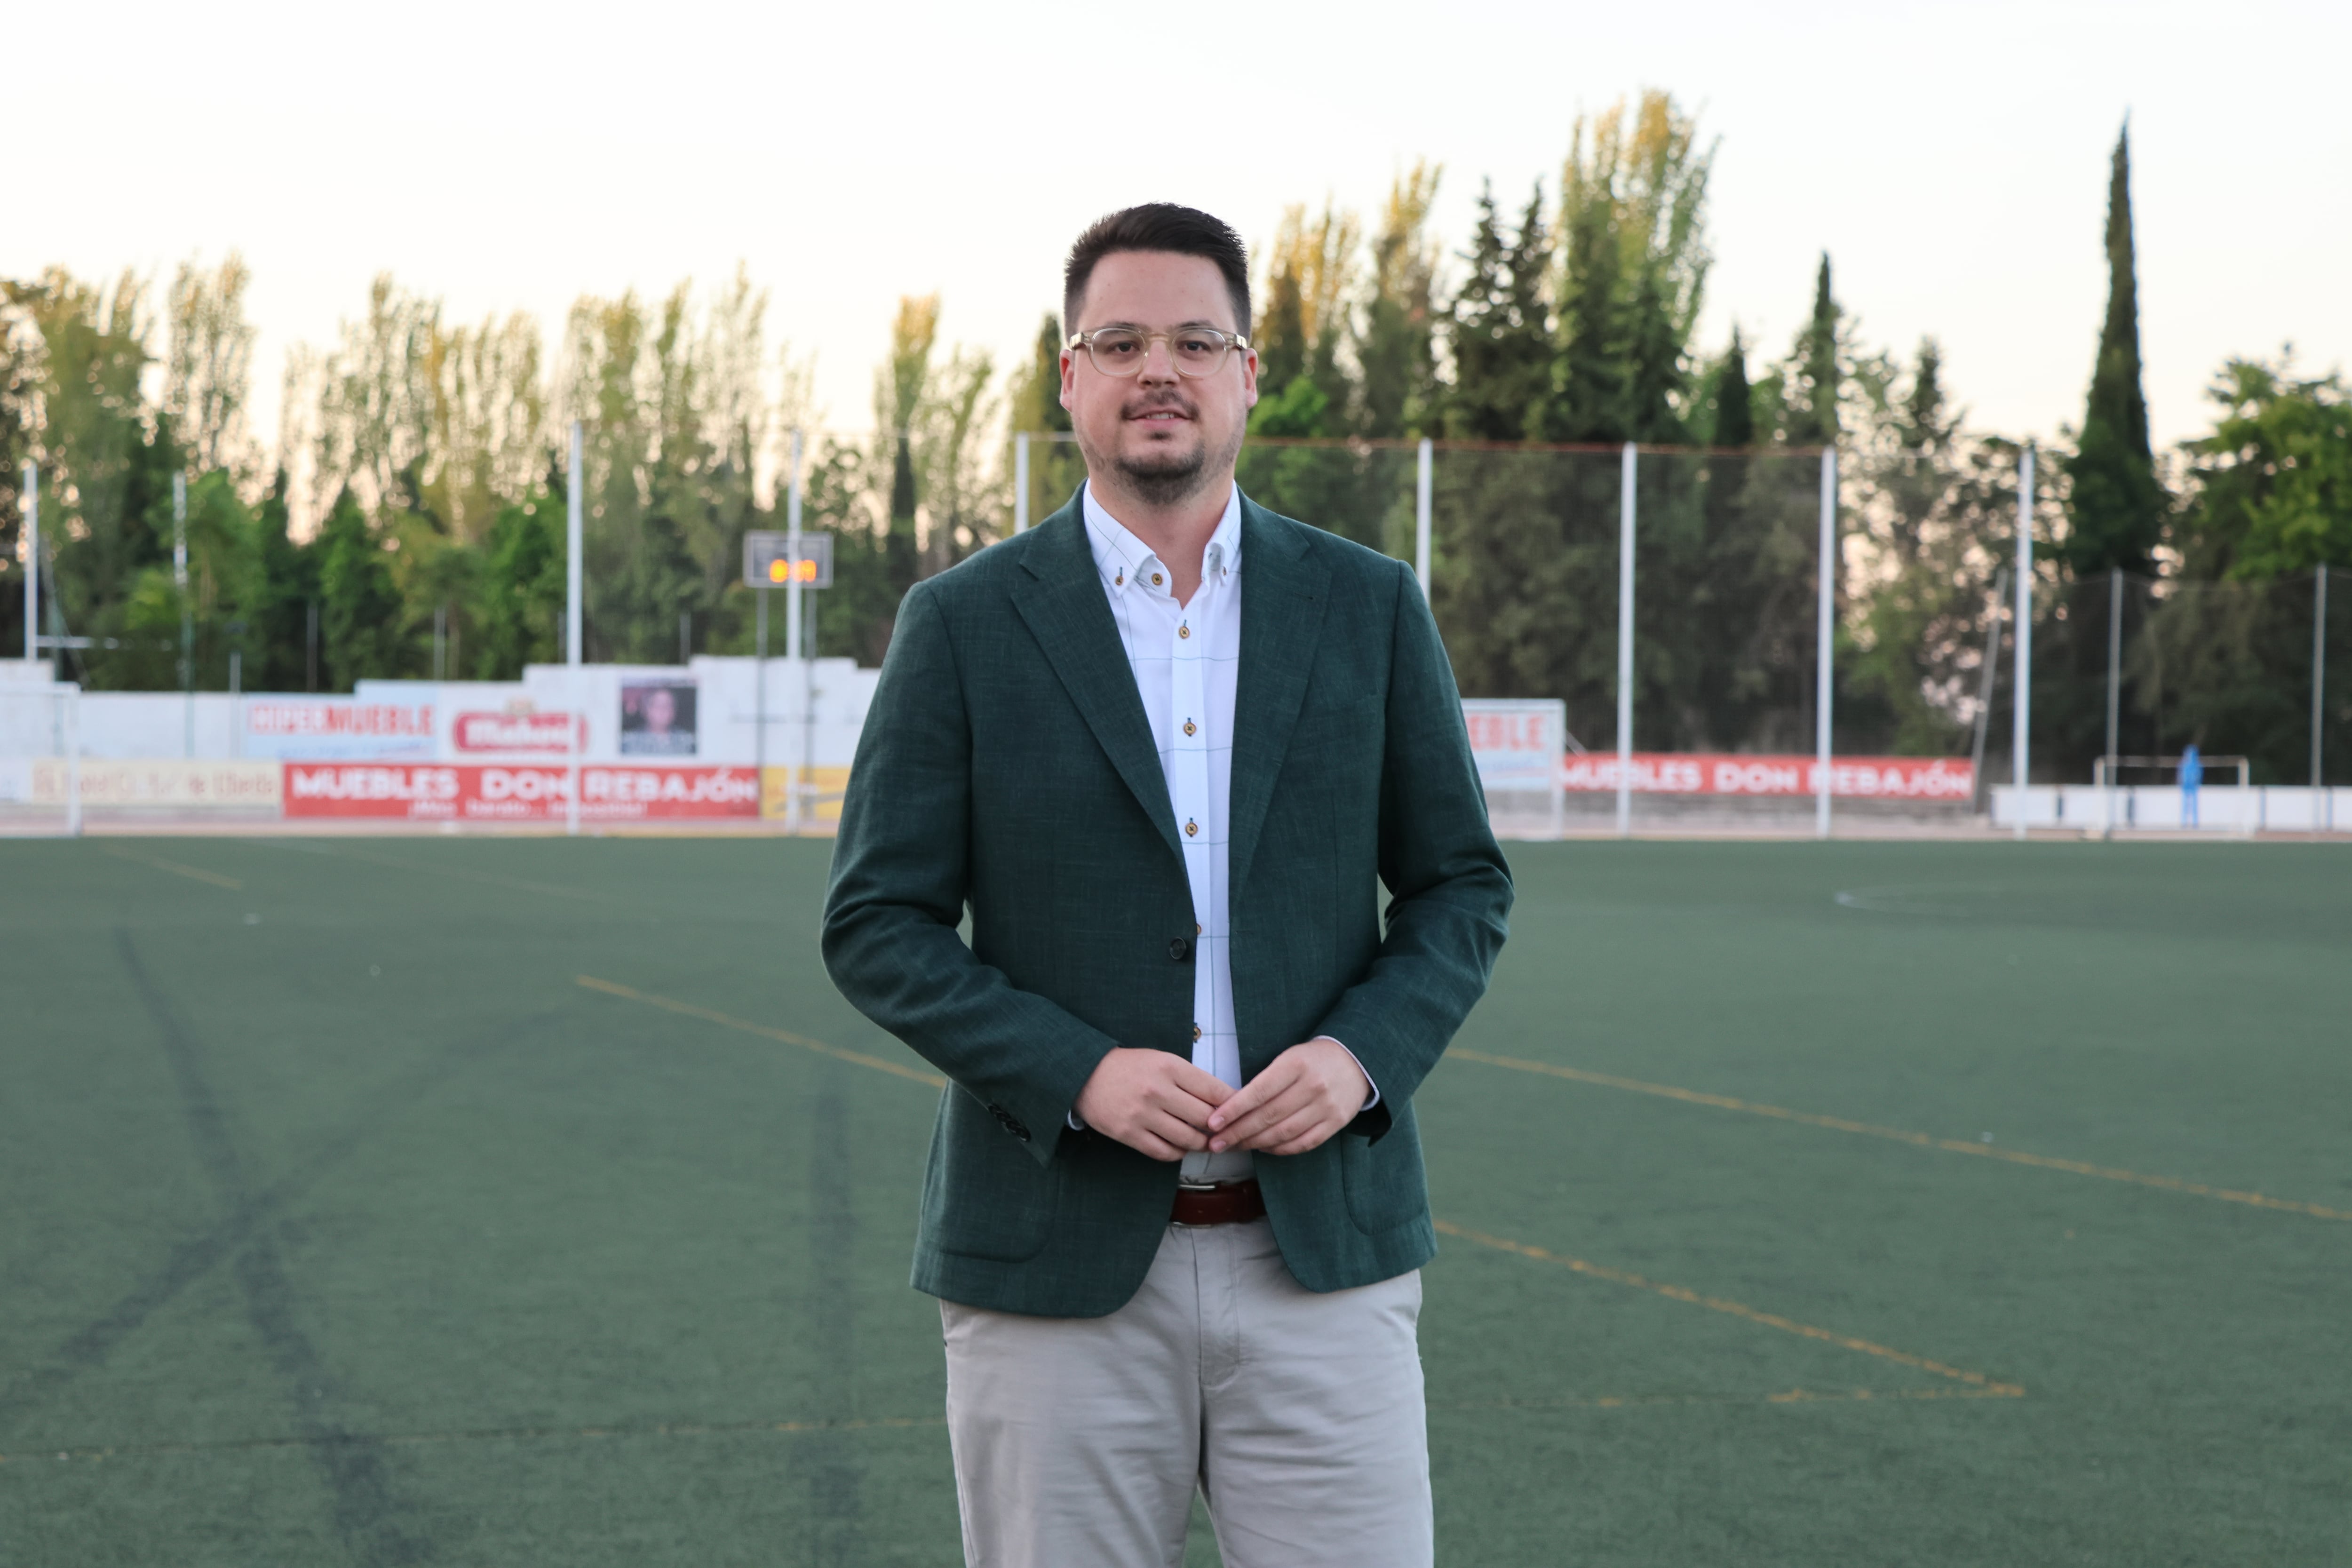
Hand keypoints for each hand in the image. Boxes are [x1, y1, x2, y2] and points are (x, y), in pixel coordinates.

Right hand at [1074, 1047, 1233, 1161]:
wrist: (1085, 1074)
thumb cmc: (1130, 1067)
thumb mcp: (1162, 1060)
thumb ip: (1190, 1079)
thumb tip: (1223, 1102)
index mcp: (1169, 1067)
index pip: (1214, 1090)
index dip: (1232, 1105)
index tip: (1238, 1112)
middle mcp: (1157, 1090)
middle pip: (1205, 1118)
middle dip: (1219, 1128)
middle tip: (1223, 1131)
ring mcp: (1142, 1114)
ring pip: (1188, 1139)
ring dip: (1201, 1144)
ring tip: (1203, 1140)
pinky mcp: (1129, 1134)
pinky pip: (1165, 1152)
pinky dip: (1178, 1153)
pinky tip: (1180, 1146)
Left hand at [1206, 1038, 1368, 1157]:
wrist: (1356, 1060)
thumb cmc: (1313, 1059)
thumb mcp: (1289, 1058)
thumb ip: (1265, 1081)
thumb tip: (1232, 1109)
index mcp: (1296, 1064)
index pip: (1259, 1092)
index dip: (1233, 1110)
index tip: (1213, 1123)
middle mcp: (1313, 1086)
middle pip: (1268, 1116)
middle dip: (1238, 1132)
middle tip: (1216, 1143)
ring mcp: (1326, 1107)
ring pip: (1283, 1133)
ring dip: (1254, 1143)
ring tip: (1234, 1147)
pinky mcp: (1336, 1123)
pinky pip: (1303, 1143)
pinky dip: (1280, 1149)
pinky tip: (1263, 1148)